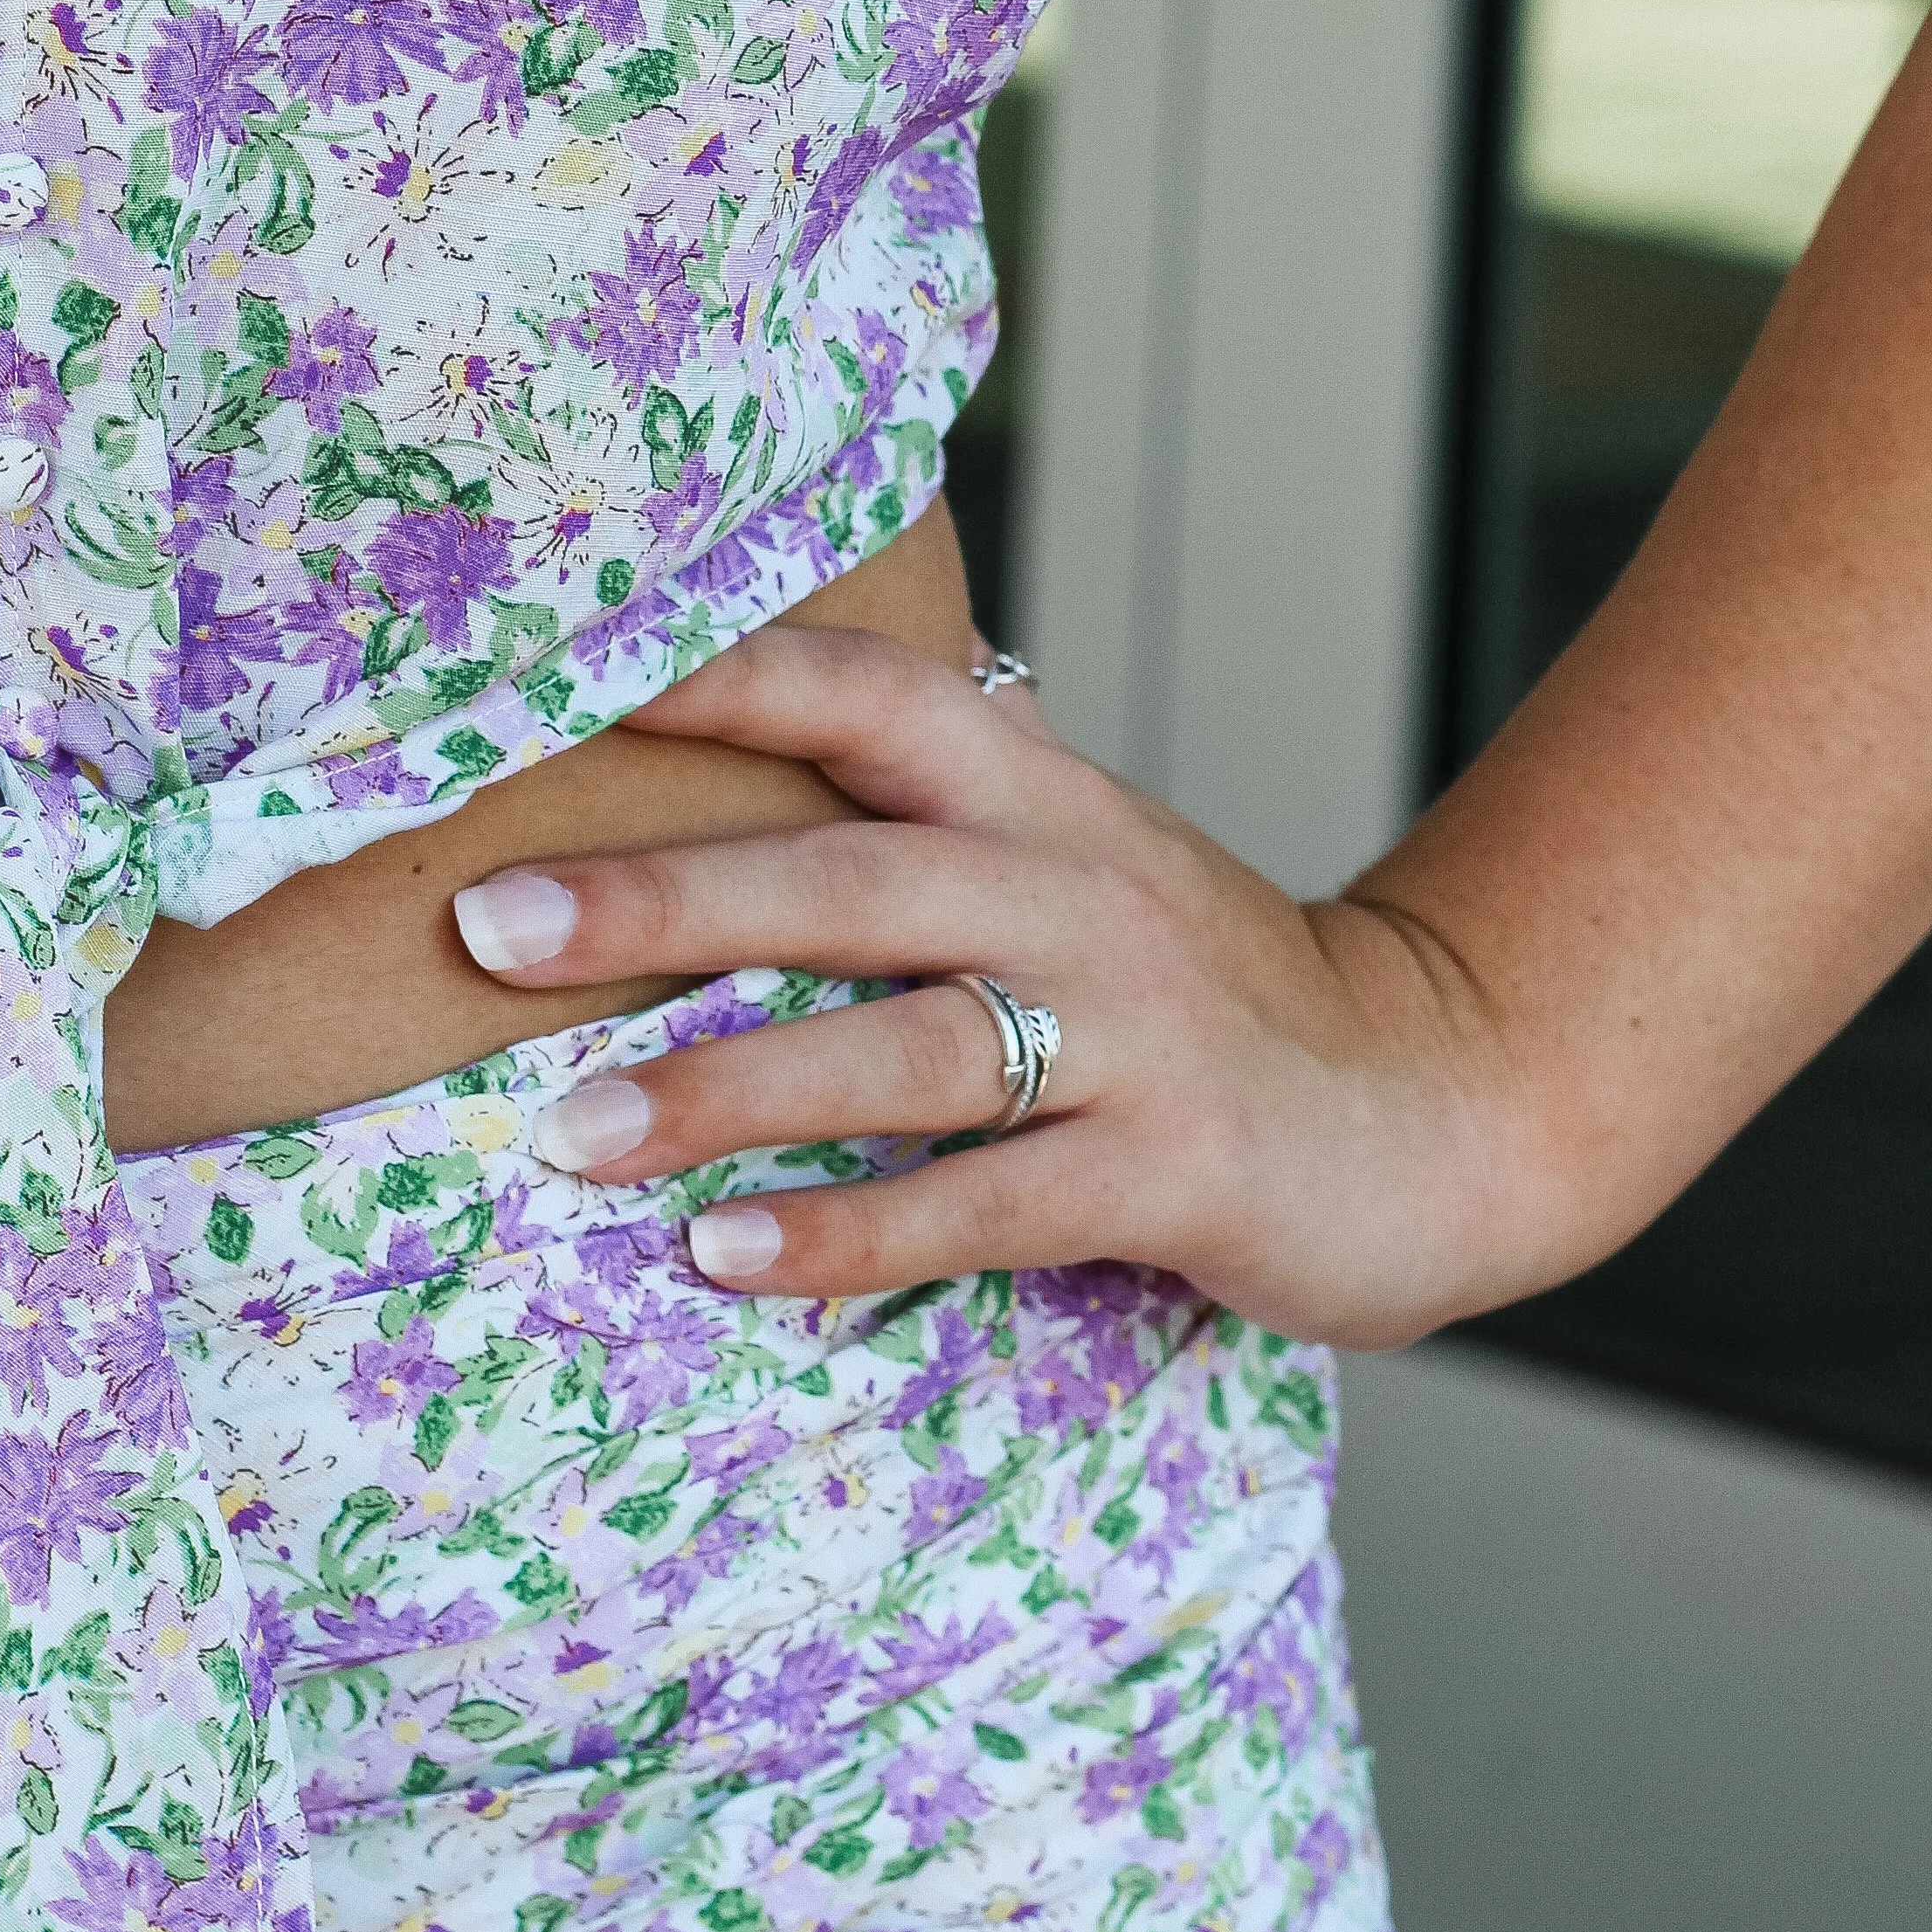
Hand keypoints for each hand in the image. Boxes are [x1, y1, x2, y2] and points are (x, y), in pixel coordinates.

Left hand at [451, 621, 1529, 1346]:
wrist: (1441, 1101)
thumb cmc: (1207, 990)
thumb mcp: (1079, 861)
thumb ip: (929, 814)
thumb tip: (722, 758)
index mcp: (1044, 795)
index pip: (869, 694)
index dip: (720, 675)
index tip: (563, 679)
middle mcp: (1079, 888)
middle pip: (847, 875)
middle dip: (660, 899)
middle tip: (489, 922)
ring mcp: (1133, 1030)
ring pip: (901, 1048)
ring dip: (724, 1092)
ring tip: (568, 1134)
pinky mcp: (1173, 1168)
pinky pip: (983, 1205)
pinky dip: (850, 1231)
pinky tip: (727, 1257)